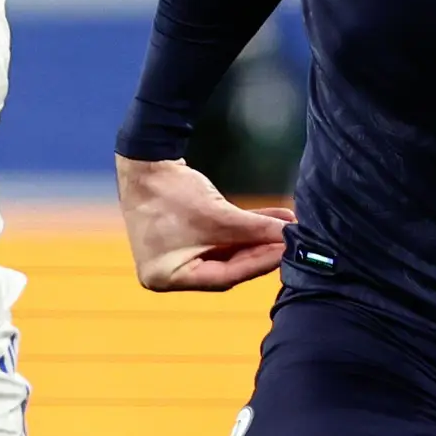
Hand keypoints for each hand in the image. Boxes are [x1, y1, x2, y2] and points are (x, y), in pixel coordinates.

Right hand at [117, 155, 292, 291]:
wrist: (145, 158)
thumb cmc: (170, 190)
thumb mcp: (216, 213)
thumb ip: (254, 228)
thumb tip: (289, 235)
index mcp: (167, 277)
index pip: (223, 277)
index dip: (257, 264)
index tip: (284, 252)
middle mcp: (171, 273)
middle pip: (226, 267)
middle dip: (260, 252)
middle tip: (290, 243)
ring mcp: (177, 255)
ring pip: (227, 252)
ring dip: (257, 239)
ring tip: (287, 228)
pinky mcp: (185, 237)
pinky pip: (221, 238)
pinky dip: (244, 230)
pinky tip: (272, 220)